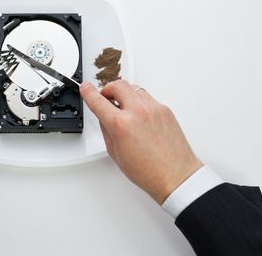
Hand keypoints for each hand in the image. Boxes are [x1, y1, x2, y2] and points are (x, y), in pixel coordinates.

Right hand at [80, 80, 202, 203]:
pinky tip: (138, 115)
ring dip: (124, 93)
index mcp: (121, 125)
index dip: (88, 92)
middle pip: (117, 85)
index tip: (85, 88)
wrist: (175, 176)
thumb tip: (104, 116)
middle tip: (105, 98)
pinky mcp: (165, 110)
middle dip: (107, 89)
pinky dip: (139, 102)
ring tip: (123, 107)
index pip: (98, 101)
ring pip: (133, 88)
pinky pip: (147, 97)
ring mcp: (154, 108)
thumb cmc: (148, 171)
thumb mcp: (115, 153)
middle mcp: (138, 112)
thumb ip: (107, 130)